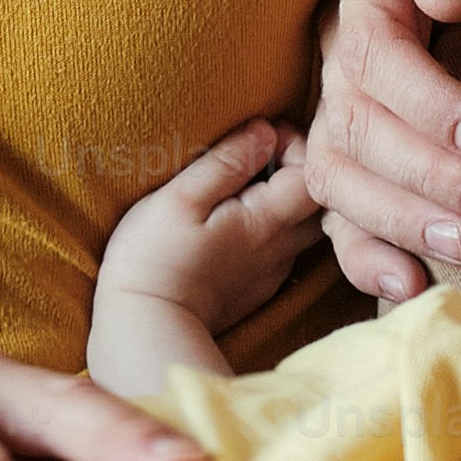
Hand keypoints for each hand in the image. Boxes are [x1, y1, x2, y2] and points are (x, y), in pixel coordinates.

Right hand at [94, 119, 327, 343]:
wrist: (143, 329)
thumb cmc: (153, 258)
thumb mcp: (181, 198)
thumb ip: (226, 163)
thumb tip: (263, 131)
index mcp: (266, 222)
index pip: (312, 174)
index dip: (296, 144)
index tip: (260, 135)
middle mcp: (279, 249)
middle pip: (317, 202)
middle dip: (299, 169)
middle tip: (262, 154)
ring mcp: (270, 273)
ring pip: (303, 228)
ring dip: (287, 199)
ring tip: (249, 184)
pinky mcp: (256, 289)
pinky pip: (283, 249)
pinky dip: (274, 226)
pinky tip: (240, 219)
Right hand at [302, 0, 460, 301]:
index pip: (377, 54)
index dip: (430, 106)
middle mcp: (342, 48)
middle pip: (355, 125)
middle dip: (427, 177)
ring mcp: (345, 104)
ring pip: (338, 175)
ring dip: (399, 220)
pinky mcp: (363, 151)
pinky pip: (339, 209)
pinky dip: (364, 253)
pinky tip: (410, 284)